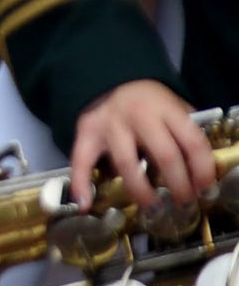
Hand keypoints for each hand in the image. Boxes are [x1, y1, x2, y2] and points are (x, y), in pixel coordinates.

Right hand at [70, 78, 213, 213]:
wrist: (108, 77)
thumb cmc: (148, 101)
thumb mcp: (174, 107)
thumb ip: (187, 132)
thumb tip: (202, 170)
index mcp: (166, 109)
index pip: (192, 142)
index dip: (202, 169)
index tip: (204, 188)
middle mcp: (139, 115)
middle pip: (164, 156)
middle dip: (178, 185)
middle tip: (183, 202)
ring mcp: (111, 124)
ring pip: (127, 164)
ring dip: (142, 192)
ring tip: (154, 208)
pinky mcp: (86, 132)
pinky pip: (82, 160)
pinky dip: (81, 183)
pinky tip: (85, 204)